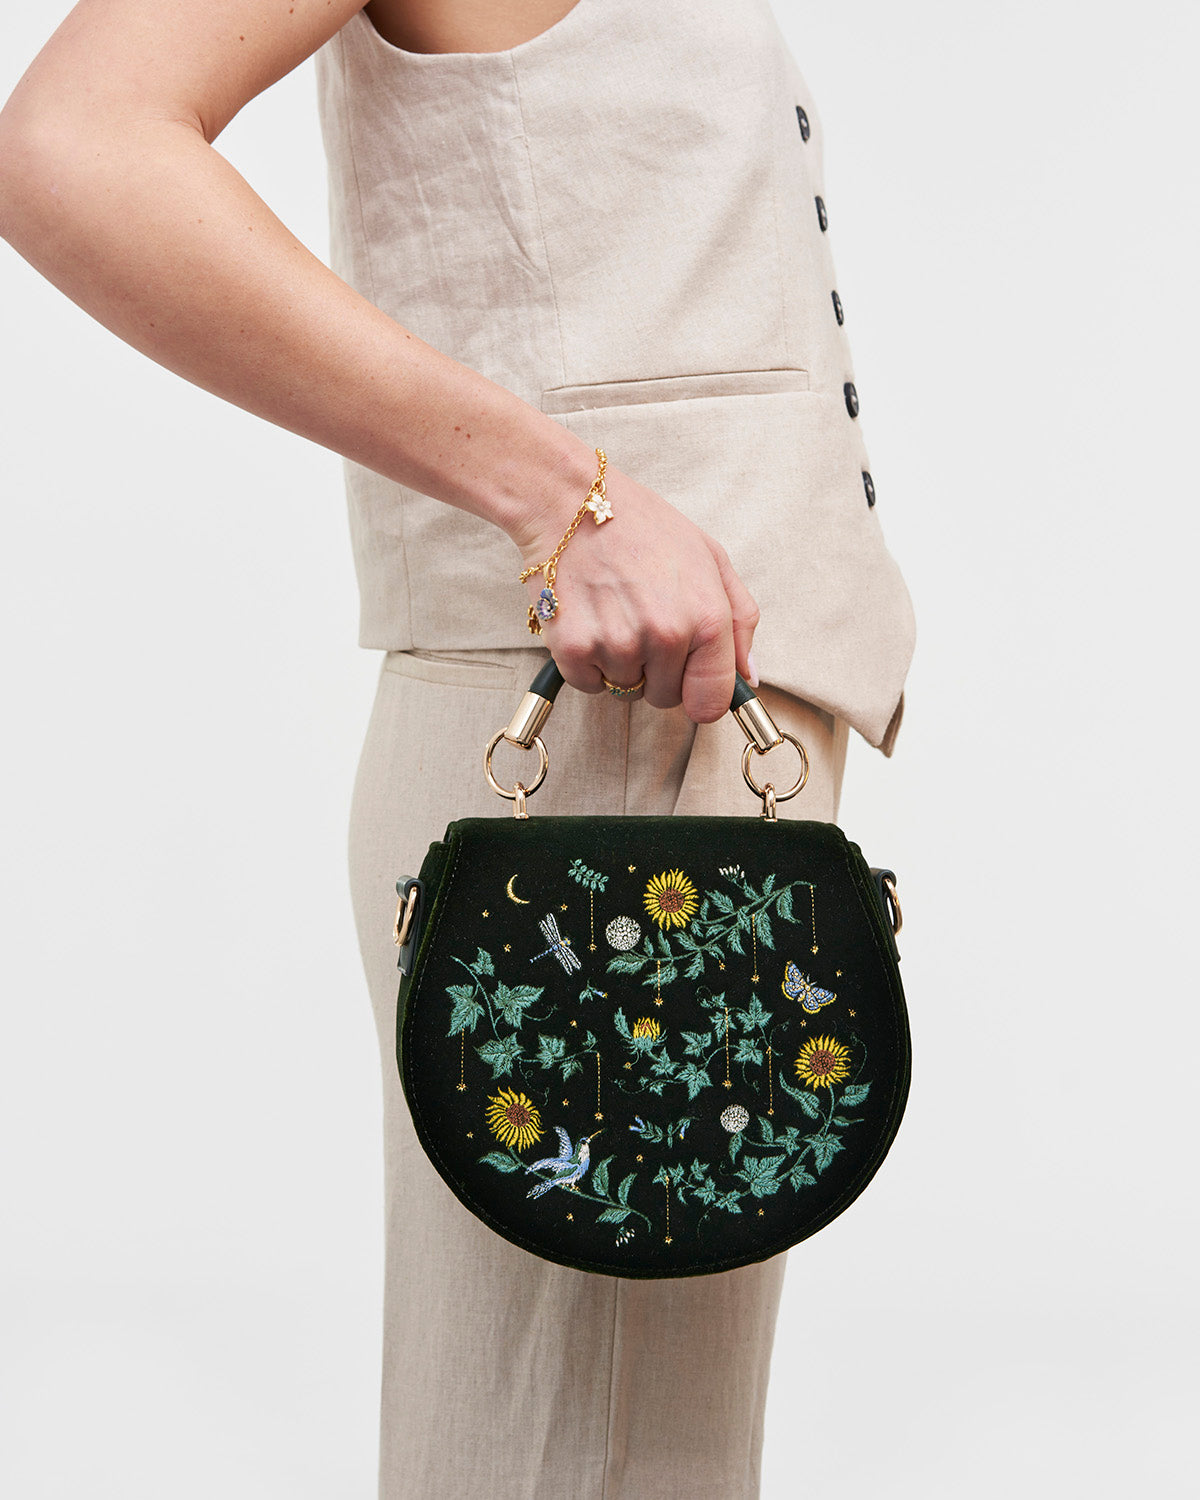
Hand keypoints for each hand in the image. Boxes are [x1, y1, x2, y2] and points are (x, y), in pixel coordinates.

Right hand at [514, 459, 759, 722]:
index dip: (699, 696)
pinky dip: (587, 662)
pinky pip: (588, 684)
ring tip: (614, 612)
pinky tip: (590, 619)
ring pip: (625, 689)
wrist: (571, 501)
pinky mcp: (574, 649)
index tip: (688, 684)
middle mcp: (665, 636)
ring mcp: (618, 645)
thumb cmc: (643, 526)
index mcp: (706, 619)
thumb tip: (748, 677)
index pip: (710, 702)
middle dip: (657, 671)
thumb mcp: (710, 558)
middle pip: (665, 698)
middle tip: (642, 621)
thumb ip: (739, 621)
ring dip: (620, 663)